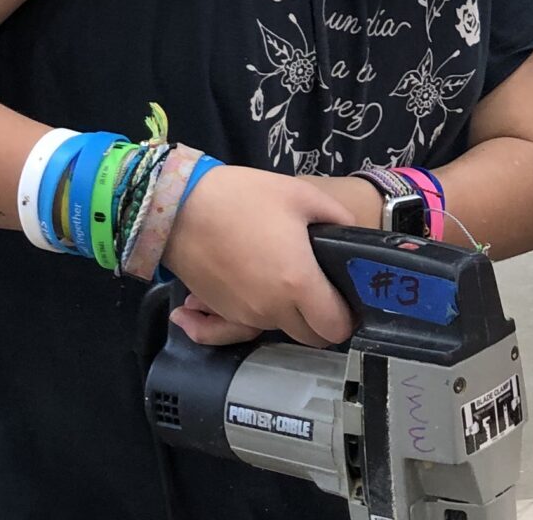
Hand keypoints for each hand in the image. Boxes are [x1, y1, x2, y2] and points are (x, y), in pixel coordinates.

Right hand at [162, 165, 359, 348]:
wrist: (179, 207)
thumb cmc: (242, 197)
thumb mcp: (301, 196)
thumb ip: (337, 218)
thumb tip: (353, 236)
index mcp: (297, 284)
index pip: (334, 328)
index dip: (347, 317)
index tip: (347, 298)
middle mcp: (272, 309)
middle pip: (310, 337)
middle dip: (322, 320)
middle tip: (322, 289)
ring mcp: (244, 314)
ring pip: (279, 331)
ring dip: (288, 316)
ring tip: (287, 280)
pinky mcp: (221, 311)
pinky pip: (243, 327)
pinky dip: (249, 318)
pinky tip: (252, 294)